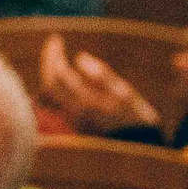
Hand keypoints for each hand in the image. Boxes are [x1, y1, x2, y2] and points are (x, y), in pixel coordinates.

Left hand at [38, 36, 164, 136]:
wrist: (138, 149)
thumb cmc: (136, 118)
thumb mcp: (125, 93)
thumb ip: (102, 75)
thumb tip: (80, 57)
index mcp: (87, 101)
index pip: (59, 75)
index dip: (54, 55)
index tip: (56, 39)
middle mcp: (74, 112)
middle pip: (50, 84)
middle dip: (49, 61)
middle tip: (55, 45)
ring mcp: (71, 120)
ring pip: (50, 94)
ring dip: (50, 73)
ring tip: (57, 56)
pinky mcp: (72, 124)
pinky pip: (55, 102)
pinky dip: (54, 86)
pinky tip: (61, 77)